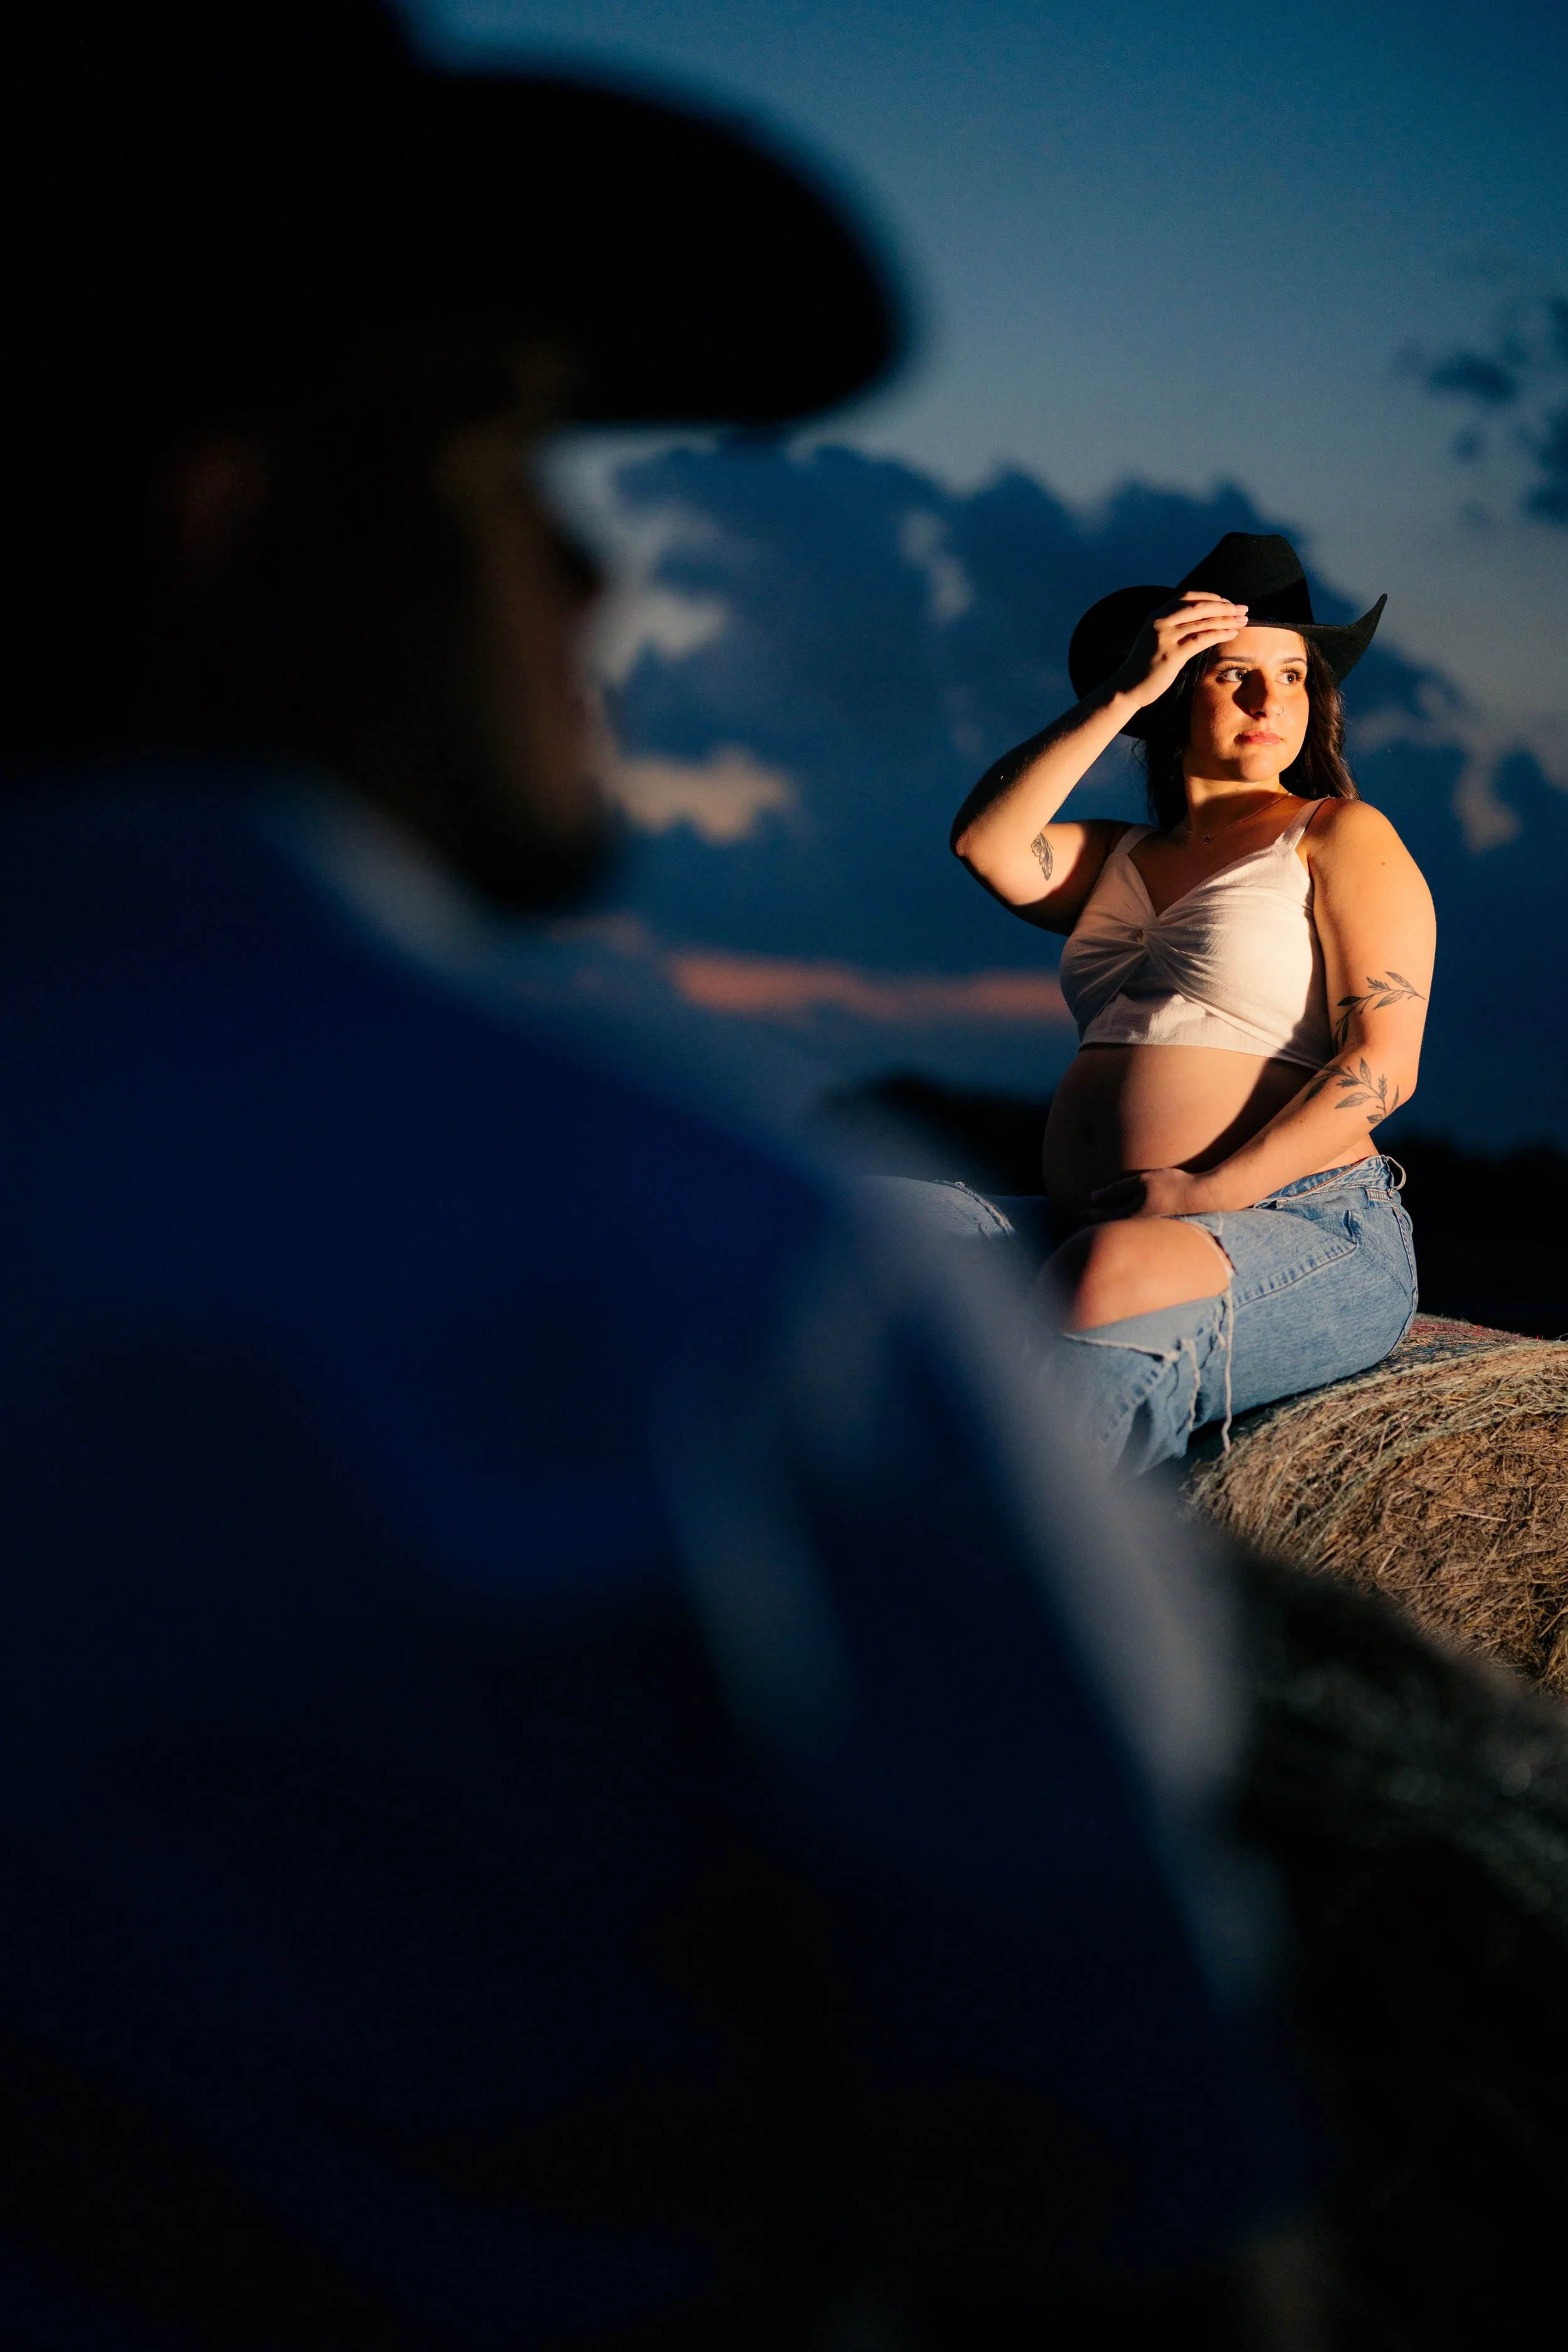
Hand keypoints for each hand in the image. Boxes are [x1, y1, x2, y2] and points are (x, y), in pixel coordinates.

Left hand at [1084, 1167, 1210, 1220]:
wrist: (1203, 1197)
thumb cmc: (1172, 1186)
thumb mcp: (1143, 1181)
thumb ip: (1117, 1189)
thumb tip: (1093, 1195)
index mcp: (1133, 1217)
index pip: (1105, 1216)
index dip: (1090, 1213)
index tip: (1079, 1211)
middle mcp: (1140, 1227)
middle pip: (1114, 1227)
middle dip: (1099, 1223)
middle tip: (1085, 1218)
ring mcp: (1152, 1230)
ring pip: (1126, 1228)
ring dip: (1114, 1225)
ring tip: (1104, 1220)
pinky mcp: (1162, 1227)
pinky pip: (1140, 1228)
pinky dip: (1129, 1224)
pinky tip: (1131, 1219)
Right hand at [1110, 591, 1249, 711]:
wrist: (1127, 687)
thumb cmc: (1145, 666)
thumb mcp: (1156, 639)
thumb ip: (1173, 627)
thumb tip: (1200, 621)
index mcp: (1156, 615)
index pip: (1187, 597)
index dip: (1210, 597)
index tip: (1227, 602)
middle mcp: (1160, 622)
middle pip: (1199, 606)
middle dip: (1224, 607)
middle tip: (1243, 609)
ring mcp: (1165, 637)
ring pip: (1202, 622)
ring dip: (1226, 620)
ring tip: (1243, 621)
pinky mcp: (1171, 655)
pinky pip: (1201, 640)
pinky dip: (1219, 635)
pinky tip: (1232, 634)